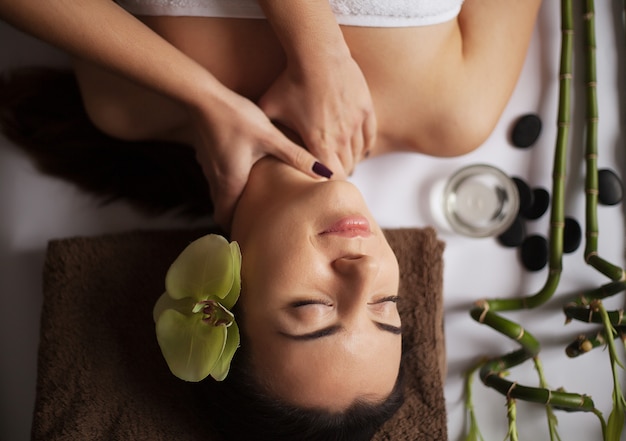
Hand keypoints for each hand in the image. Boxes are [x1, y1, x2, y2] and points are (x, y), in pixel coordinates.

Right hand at [190, 90, 331, 229]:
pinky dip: (230, 184)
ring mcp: (209, 168)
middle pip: (223, 209)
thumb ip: (297, 156)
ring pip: (220, 194)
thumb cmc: (236, 117)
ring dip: (234, 201)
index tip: (250, 236)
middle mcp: (216, 180)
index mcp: (231, 182)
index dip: (236, 229)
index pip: (226, 218)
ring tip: (255, 202)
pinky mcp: (208, 156)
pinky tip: (245, 174)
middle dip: (238, 217)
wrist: (203, 97)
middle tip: (257, 222)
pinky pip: (218, 179)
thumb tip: (325, 172)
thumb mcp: (270, 137)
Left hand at [258, 54, 375, 177]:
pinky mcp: (366, 110)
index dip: (326, 185)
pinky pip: (370, 137)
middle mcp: (341, 138)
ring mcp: (356, 124)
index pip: (330, 177)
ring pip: (358, 154)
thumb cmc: (292, 81)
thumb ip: (264, 128)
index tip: (320, 186)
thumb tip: (250, 140)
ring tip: (342, 163)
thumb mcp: (270, 107)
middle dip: (338, 174)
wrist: (317, 54)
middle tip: (330, 177)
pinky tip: (358, 149)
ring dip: (350, 161)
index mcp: (319, 144)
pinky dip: (364, 146)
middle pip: (346, 168)